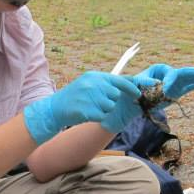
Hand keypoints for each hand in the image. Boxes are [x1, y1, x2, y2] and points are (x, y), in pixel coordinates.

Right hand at [22, 71, 141, 143]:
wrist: (55, 108)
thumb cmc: (76, 96)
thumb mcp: (89, 83)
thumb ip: (107, 82)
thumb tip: (131, 81)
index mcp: (95, 76)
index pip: (119, 80)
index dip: (131, 87)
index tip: (138, 94)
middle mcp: (93, 85)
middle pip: (116, 96)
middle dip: (110, 101)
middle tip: (97, 102)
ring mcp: (90, 97)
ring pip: (110, 107)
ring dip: (104, 110)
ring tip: (90, 107)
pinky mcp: (88, 110)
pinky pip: (103, 116)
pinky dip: (97, 117)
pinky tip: (87, 114)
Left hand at [132, 63, 193, 102]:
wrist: (131, 99)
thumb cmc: (133, 87)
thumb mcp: (137, 82)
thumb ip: (147, 82)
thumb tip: (159, 84)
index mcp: (160, 69)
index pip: (171, 74)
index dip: (171, 81)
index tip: (166, 89)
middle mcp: (169, 75)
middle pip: (185, 73)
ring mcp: (174, 84)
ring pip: (190, 79)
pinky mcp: (177, 92)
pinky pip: (190, 86)